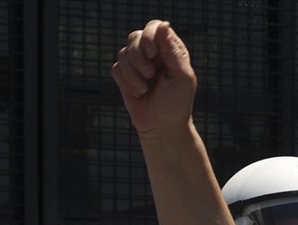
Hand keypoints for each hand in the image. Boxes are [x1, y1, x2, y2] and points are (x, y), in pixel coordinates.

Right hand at [110, 20, 196, 136]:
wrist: (162, 126)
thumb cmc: (177, 103)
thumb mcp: (182, 78)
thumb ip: (173, 52)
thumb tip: (163, 25)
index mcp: (170, 50)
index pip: (155, 27)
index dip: (149, 36)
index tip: (154, 54)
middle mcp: (153, 53)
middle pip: (135, 36)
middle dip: (140, 57)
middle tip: (151, 75)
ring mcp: (137, 63)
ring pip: (123, 53)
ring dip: (134, 74)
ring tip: (146, 89)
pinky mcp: (124, 75)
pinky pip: (116, 68)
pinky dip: (126, 82)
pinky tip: (138, 93)